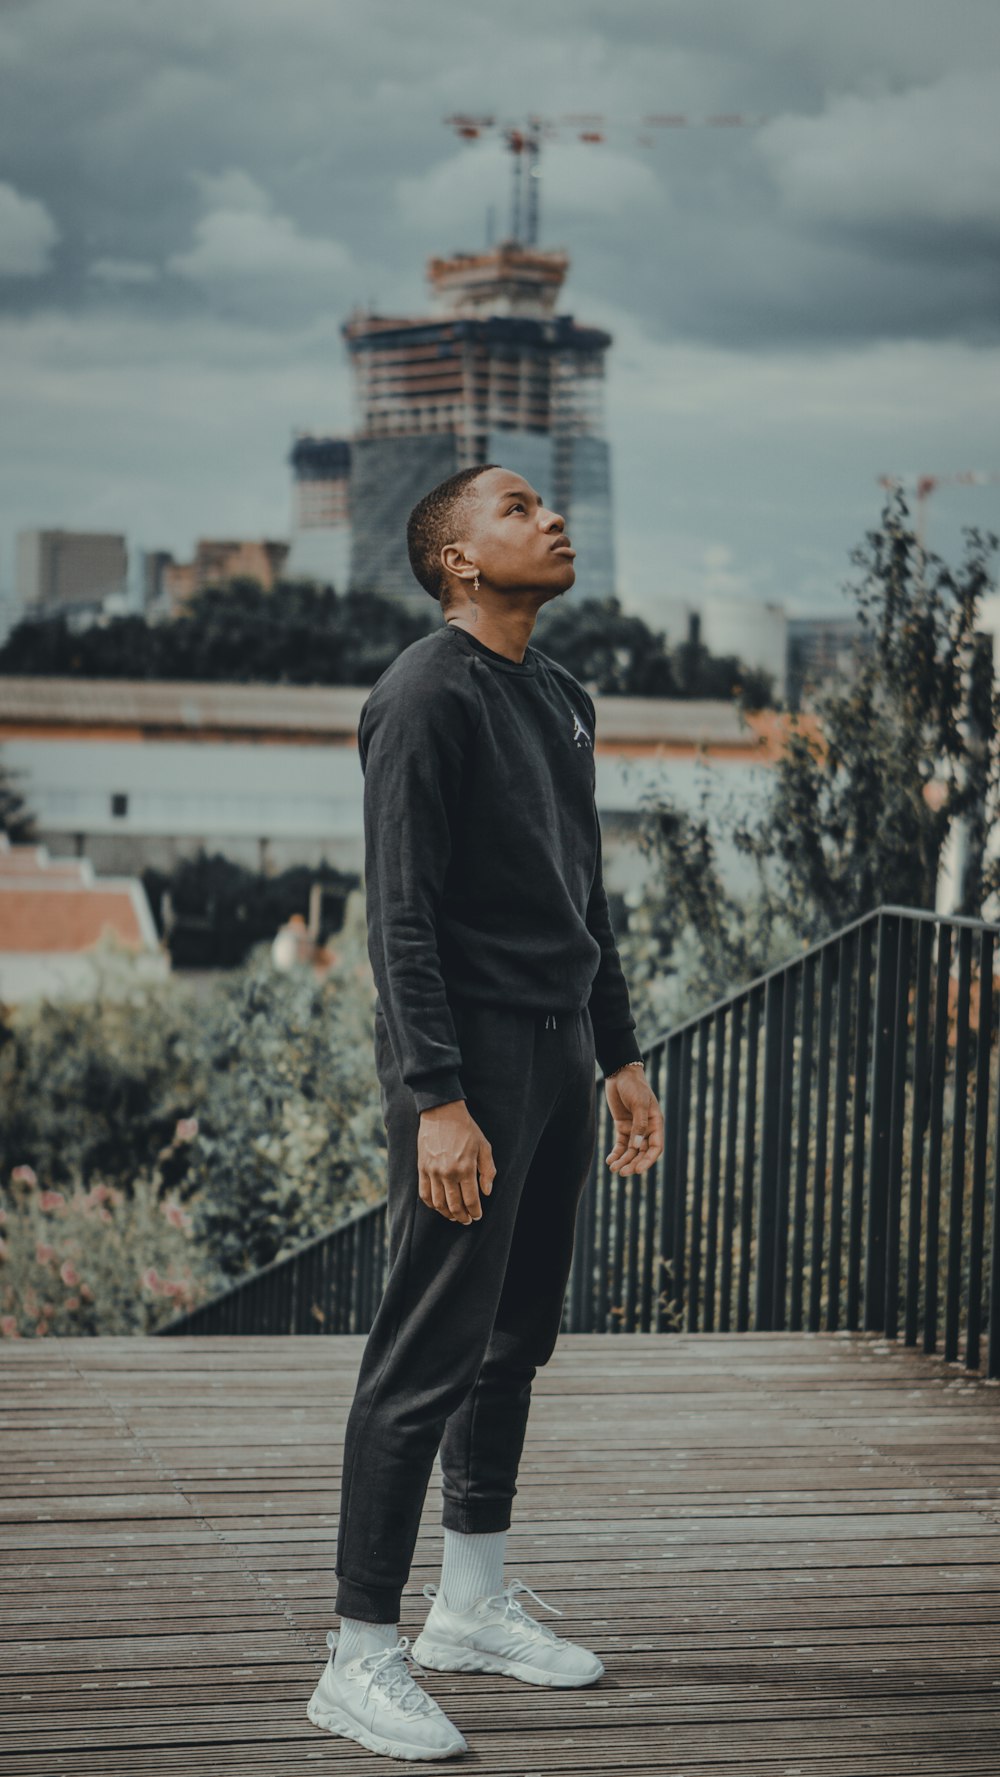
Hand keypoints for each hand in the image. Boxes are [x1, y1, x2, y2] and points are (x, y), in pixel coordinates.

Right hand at [417, 1100, 495, 1223]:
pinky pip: (424, 1193)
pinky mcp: (422, 1168)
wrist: (441, 1113)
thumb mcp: (484, 1146)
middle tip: (467, 1220)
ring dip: (447, 1214)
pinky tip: (438, 1206)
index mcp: (466, 1168)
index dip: (475, 1212)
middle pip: (454, 1205)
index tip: (477, 1216)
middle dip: (462, 1217)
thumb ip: (488, 1170)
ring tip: (453, 1216)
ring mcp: (433, 1172)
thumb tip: (486, 1192)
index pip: (471, 1200)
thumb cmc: (466, 1129)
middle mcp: (448, 1173)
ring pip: (438, 1203)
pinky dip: (431, 1204)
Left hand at [604, 1067, 663, 1176]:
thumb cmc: (634, 1086)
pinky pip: (621, 1144)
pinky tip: (609, 1160)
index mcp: (656, 1124)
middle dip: (633, 1163)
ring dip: (623, 1160)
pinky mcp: (622, 1126)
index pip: (655, 1148)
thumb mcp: (639, 1103)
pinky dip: (616, 1153)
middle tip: (621, 1172)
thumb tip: (637, 1146)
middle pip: (642, 1152)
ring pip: (630, 1151)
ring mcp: (634, 1129)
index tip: (637, 1170)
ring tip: (613, 1168)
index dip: (648, 1160)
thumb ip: (639, 1125)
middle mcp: (647, 1129)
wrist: (620, 1074)